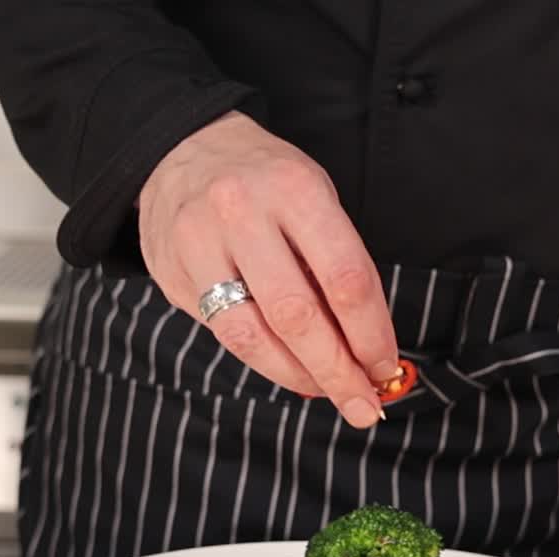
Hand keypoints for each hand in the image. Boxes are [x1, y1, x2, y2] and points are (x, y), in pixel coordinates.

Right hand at [138, 111, 398, 427]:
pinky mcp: (172, 271)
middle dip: (338, 370)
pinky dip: (265, 361)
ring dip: (299, 376)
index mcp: (295, 189)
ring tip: (330, 394)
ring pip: (252, 334)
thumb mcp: (314, 199)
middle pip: (298, 314)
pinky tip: (292, 371)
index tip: (386, 366)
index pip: (344, 277)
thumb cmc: (268, 184)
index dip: (371, 333)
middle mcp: (243, 212)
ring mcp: (199, 242)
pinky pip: (223, 333)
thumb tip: (370, 347)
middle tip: (365, 404)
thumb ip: (337, 266)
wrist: (182, 151)